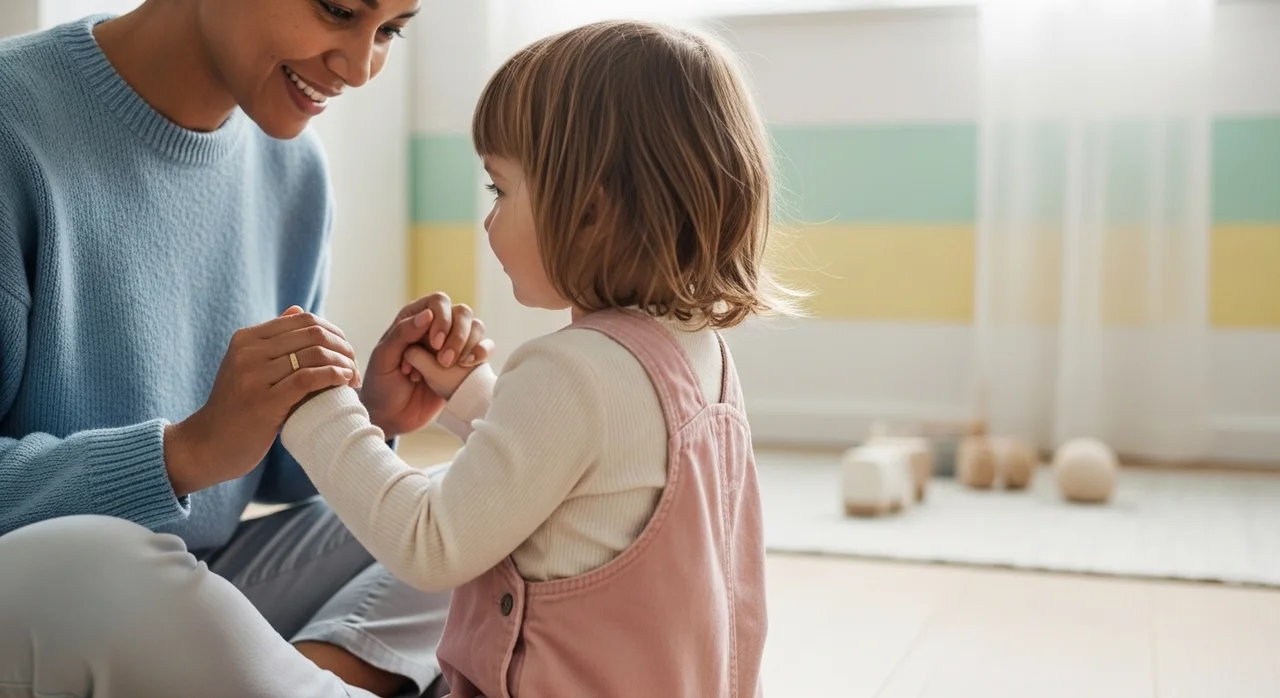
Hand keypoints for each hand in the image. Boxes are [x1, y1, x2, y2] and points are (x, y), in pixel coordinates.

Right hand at [164, 307, 360, 497]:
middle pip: (312, 334)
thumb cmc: (237, 407)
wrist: (209, 445)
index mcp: (246, 338)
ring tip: (353, 379)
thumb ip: (273, 339)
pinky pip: (308, 379)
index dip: (333, 332)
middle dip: (343, 348)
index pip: (303, 320)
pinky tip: (345, 382)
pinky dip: (333, 376)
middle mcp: (248, 352)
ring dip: (343, 364)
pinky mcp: (263, 402)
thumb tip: (297, 310)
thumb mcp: (248, 366)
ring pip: (314, 355)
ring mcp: (253, 376)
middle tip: (355, 367)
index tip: (346, 351)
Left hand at [360, 293, 493, 436]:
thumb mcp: (384, 358)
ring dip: (468, 345)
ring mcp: (451, 345)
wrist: (392, 416)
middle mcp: (435, 328)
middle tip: (444, 361)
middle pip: (462, 313)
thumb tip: (428, 314)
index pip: (439, 302)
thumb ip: (402, 333)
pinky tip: (468, 365)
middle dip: (457, 335)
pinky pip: (483, 348)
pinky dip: (482, 352)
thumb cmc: (382, 385)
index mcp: (413, 320)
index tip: (434, 345)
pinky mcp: (464, 364)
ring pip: (476, 328)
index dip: (442, 319)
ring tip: (451, 367)